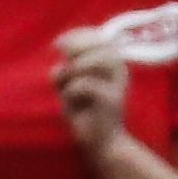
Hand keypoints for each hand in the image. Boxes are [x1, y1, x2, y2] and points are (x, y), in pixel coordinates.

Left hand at [52, 29, 131, 156]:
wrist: (99, 142)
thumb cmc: (83, 110)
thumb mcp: (72, 80)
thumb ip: (68, 62)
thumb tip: (60, 45)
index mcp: (113, 63)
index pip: (100, 37)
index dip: (78, 35)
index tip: (57, 45)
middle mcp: (120, 71)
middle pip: (102, 44)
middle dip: (76, 49)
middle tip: (63, 64)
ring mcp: (118, 85)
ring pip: (96, 60)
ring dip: (73, 70)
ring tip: (64, 85)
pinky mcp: (112, 101)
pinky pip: (85, 84)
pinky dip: (71, 90)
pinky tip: (69, 102)